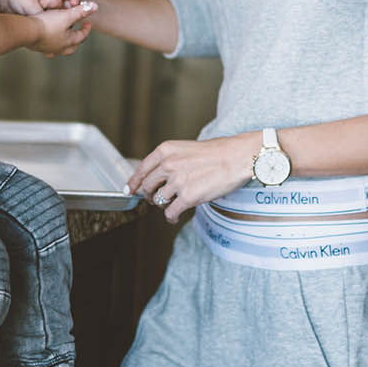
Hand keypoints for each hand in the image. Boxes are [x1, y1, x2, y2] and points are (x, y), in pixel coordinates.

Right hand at [30, 0, 96, 56]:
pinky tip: (46, 40)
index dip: (86, 29)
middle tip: (77, 33)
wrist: (27, 31)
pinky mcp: (37, 48)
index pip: (82, 36)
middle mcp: (59, 48)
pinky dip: (49, 44)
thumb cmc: (47, 24)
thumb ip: (81, 11)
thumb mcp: (67, 15)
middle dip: (76, 40)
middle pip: (72, 47)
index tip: (88, 23)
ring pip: (59, 49)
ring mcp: (48, 49)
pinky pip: (46, 48)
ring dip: (63, 44)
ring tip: (62, 37)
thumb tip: (95, 6)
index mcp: (69, 41)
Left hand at [129, 133, 257, 223]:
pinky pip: (170, 212)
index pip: (141, 169)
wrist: (237, 157)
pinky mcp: (187, 197)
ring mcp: (177, 182)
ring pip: (158, 200)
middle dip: (149, 196)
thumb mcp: (187, 148)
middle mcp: (168, 165)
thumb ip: (171, 160)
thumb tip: (159, 177)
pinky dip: (171, 217)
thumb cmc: (218, 153)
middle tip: (155, 199)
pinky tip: (176, 217)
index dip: (133, 182)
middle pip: (147, 186)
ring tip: (171, 206)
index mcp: (166, 150)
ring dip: (163, 206)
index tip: (130, 190)